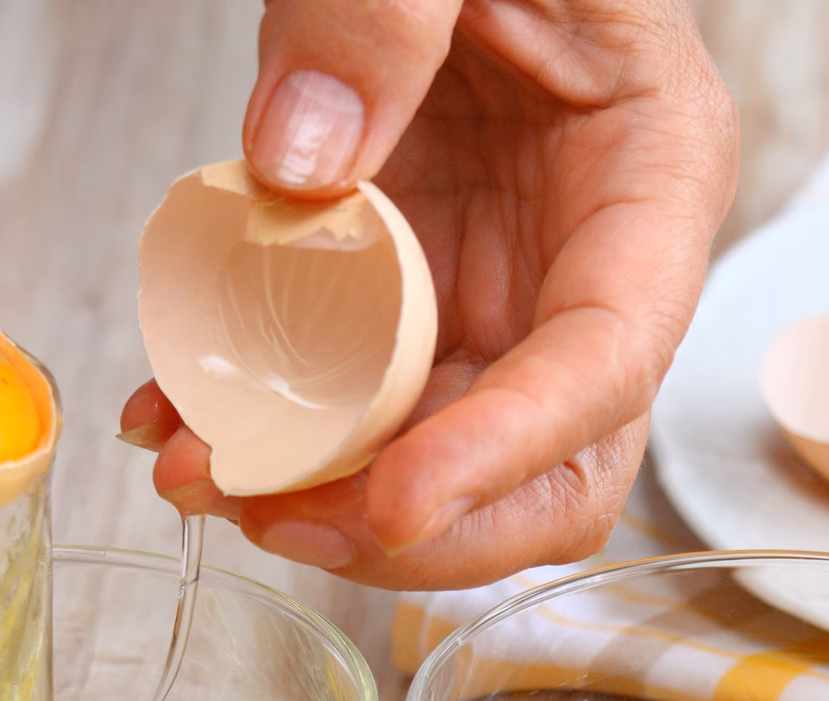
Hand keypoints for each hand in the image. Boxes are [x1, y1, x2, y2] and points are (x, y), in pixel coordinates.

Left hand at [122, 0, 735, 589]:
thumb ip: (387, 10)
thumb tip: (298, 170)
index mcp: (651, 171)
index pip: (604, 362)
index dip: (505, 452)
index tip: (392, 502)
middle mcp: (583, 260)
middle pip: (547, 464)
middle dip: (415, 521)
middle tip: (270, 511)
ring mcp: (494, 285)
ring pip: (436, 451)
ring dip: (319, 491)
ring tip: (190, 471)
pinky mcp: (411, 285)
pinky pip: (352, 393)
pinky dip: (269, 423)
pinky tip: (177, 416)